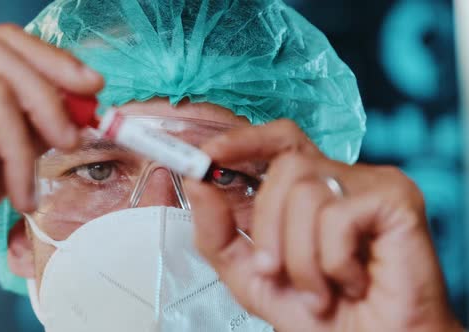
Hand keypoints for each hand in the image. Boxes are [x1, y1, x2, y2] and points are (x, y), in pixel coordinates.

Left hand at [185, 120, 462, 331]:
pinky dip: (333, 262)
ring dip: (301, 257)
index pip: (277, 142)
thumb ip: (218, 231)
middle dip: (268, 226)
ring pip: (307, 193)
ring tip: (320, 289)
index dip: (243, 140)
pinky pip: (339, 216)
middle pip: (285, 167)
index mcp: (308, 191)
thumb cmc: (321, 316)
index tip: (209, 154)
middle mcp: (340, 179)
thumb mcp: (250, 275)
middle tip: (273, 271)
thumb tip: (198, 183)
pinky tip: (352, 282)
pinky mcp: (396, 199)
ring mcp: (370, 185)